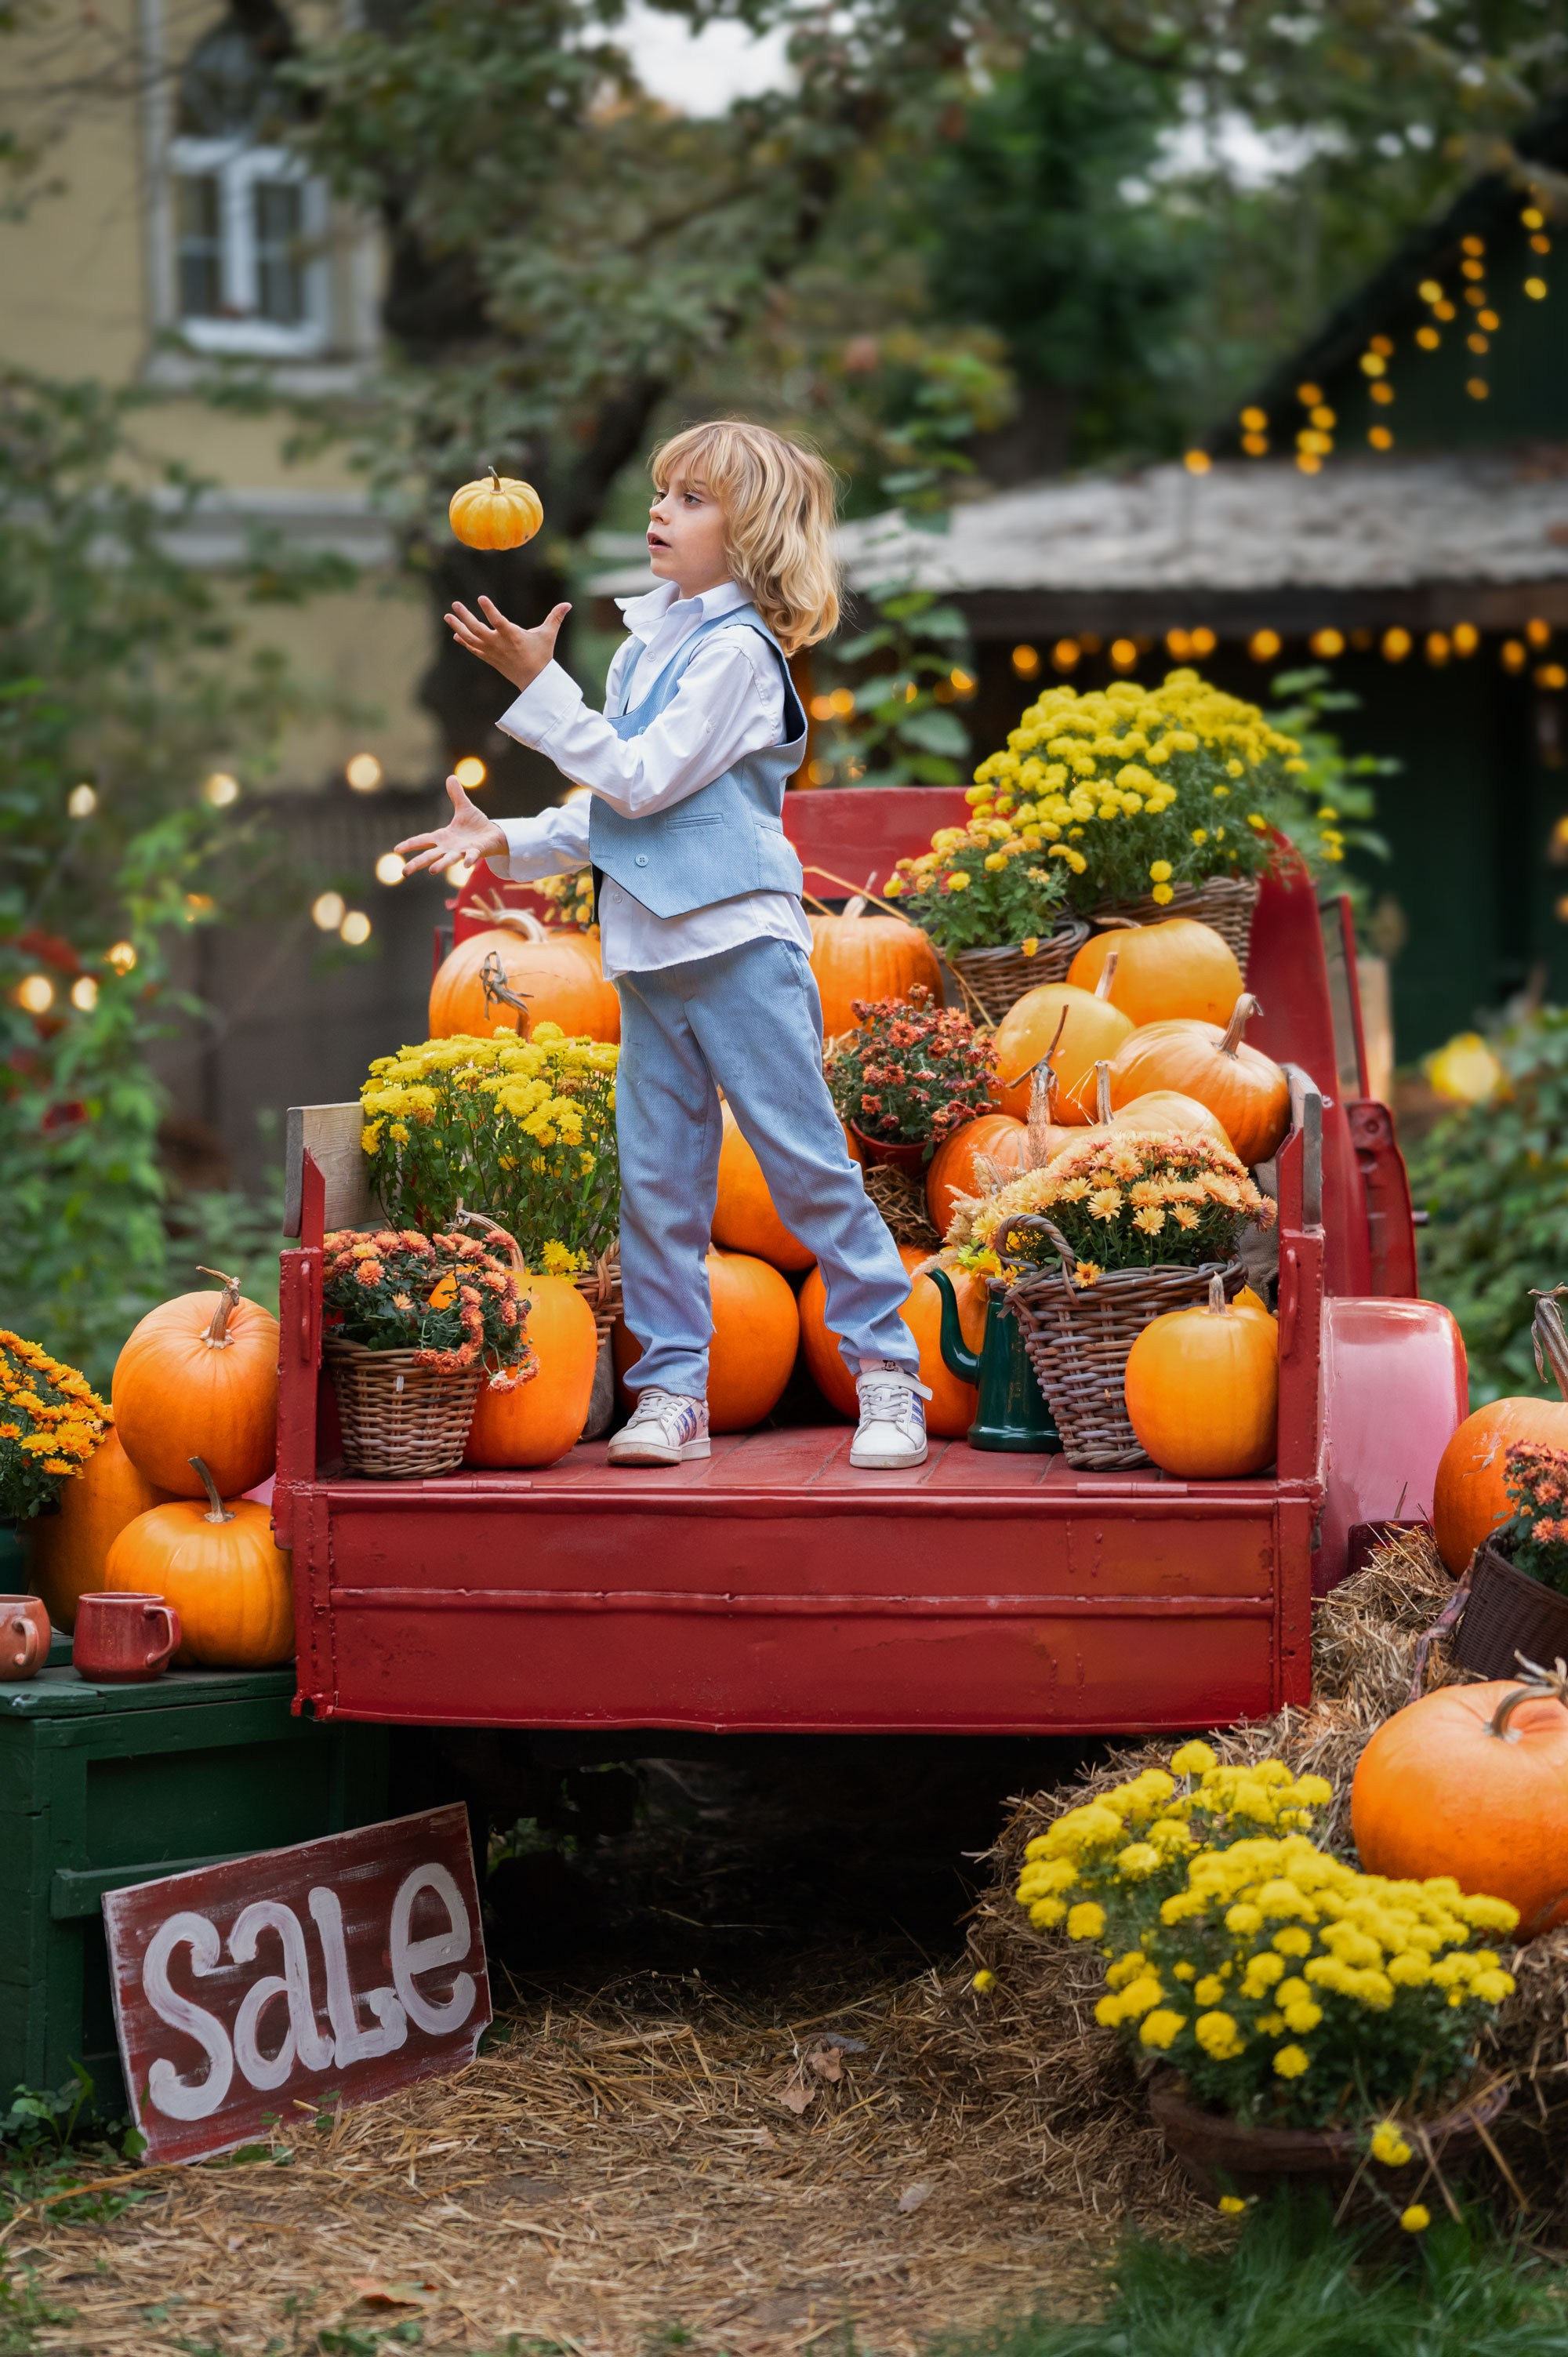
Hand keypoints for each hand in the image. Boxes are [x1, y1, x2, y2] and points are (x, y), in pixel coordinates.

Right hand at [396, 779, 507, 876]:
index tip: (396, 850)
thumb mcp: (464, 808)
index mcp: (443, 837)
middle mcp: (450, 847)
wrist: (494, 835)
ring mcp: (462, 851)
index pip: (423, 841)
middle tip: (404, 872)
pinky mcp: (476, 852)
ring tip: (432, 870)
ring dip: (441, 864)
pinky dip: (469, 860)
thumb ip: (456, 795)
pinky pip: (472, 857)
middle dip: (417, 863)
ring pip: (449, 859)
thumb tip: (451, 777)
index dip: (410, 844)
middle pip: (430, 856)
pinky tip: (466, 865)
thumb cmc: (476, 825)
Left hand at [444, 594, 570, 691]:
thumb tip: (568, 604)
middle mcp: (499, 644)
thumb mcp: (548, 635)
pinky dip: (464, 642)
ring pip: (471, 639)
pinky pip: (473, 649)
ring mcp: (492, 652)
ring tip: (447, 616)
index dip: (489, 610)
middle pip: (477, 629)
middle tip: (455, 604)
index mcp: (513, 636)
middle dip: (465, 617)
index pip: (498, 621)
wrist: (534, 681)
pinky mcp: (489, 659)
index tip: (481, 598)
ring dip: (458, 627)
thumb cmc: (541, 655)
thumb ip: (555, 617)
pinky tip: (456, 634)